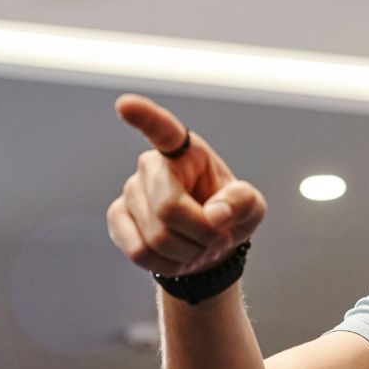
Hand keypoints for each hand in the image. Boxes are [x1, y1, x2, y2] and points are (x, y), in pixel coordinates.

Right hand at [106, 94, 266, 276]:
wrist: (207, 245)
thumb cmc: (228, 215)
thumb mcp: (251, 206)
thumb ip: (241, 203)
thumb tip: (215, 214)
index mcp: (186, 151)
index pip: (163, 130)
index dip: (145, 117)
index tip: (125, 104)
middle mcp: (151, 165)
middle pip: (168, 209)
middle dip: (201, 235)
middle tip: (219, 238)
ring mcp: (130, 191)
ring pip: (155, 237)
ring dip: (188, 252)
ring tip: (200, 246)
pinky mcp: (117, 218)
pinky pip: (139, 252)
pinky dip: (167, 264)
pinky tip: (179, 257)